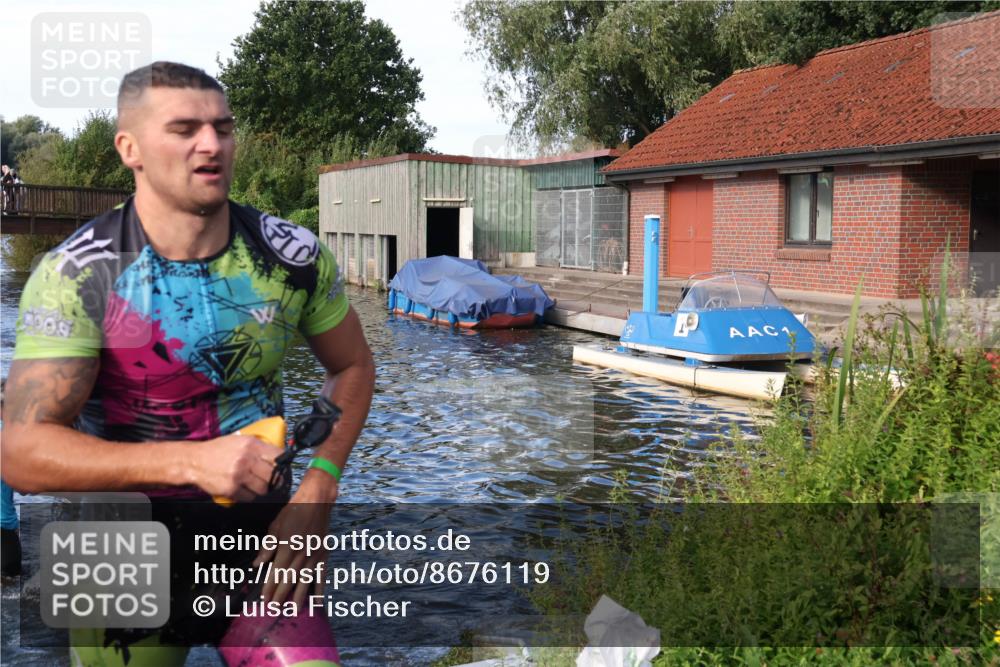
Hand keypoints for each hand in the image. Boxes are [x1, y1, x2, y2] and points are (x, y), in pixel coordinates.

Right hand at [190, 434, 278, 501]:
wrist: (194, 461)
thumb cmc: (217, 450)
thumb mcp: (239, 440)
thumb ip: (257, 446)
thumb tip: (278, 455)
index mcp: (251, 445)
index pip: (278, 456)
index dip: (284, 464)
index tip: (284, 469)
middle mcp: (246, 459)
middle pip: (273, 475)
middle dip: (274, 480)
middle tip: (273, 481)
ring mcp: (239, 475)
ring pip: (263, 488)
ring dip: (263, 490)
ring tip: (258, 486)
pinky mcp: (231, 489)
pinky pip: (250, 497)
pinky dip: (250, 496)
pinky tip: (246, 491)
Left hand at [254, 470, 337, 604]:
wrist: (317, 501)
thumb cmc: (294, 511)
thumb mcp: (275, 526)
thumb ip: (267, 546)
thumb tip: (257, 564)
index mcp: (286, 546)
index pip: (276, 572)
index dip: (269, 587)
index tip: (264, 600)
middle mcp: (301, 553)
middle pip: (289, 579)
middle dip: (280, 595)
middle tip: (274, 609)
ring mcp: (314, 555)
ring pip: (305, 580)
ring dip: (298, 597)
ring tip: (292, 611)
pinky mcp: (324, 554)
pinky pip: (322, 575)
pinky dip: (319, 589)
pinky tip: (317, 602)